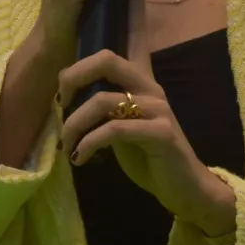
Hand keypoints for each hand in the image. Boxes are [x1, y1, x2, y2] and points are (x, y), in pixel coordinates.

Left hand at [59, 50, 235, 236]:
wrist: (184, 188)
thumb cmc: (149, 158)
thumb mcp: (122, 127)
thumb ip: (104, 110)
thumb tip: (65, 102)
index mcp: (140, 83)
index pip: (109, 56)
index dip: (78, 66)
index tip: (62, 94)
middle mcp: (150, 88)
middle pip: (106, 61)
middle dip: (74, 78)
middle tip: (60, 106)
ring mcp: (158, 108)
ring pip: (103, 101)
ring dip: (75, 124)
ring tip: (67, 146)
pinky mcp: (161, 133)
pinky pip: (114, 130)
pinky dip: (90, 143)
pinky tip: (80, 158)